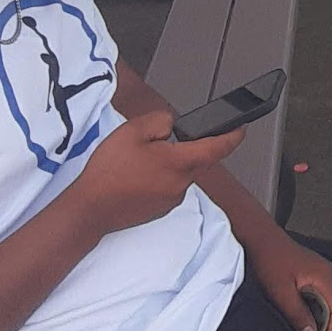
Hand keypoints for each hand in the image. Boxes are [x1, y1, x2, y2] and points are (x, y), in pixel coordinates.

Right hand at [74, 111, 243, 234]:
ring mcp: (172, 200)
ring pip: (182, 173)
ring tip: (141, 158)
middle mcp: (182, 184)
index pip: (218, 148)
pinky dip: (161, 177)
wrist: (90, 210)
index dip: (233, 135)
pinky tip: (138, 174)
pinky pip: (170, 186)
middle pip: (199, 160)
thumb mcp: (133, 130)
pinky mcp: (160, 209)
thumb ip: (161, 120)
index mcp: (180, 163)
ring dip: (171, 162)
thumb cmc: (109, 171)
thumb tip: (172, 127)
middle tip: (165, 138)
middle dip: (191, 146)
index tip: (241, 127)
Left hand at [244, 226, 331, 330]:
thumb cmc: (269, 260)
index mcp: (325, 277)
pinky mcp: (314, 275)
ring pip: (329, 304)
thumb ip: (297, 314)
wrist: (260, 239)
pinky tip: (302, 321)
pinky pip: (322, 298)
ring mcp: (323, 273)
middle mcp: (329, 274)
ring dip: (319, 323)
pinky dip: (315, 313)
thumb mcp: (280, 292)